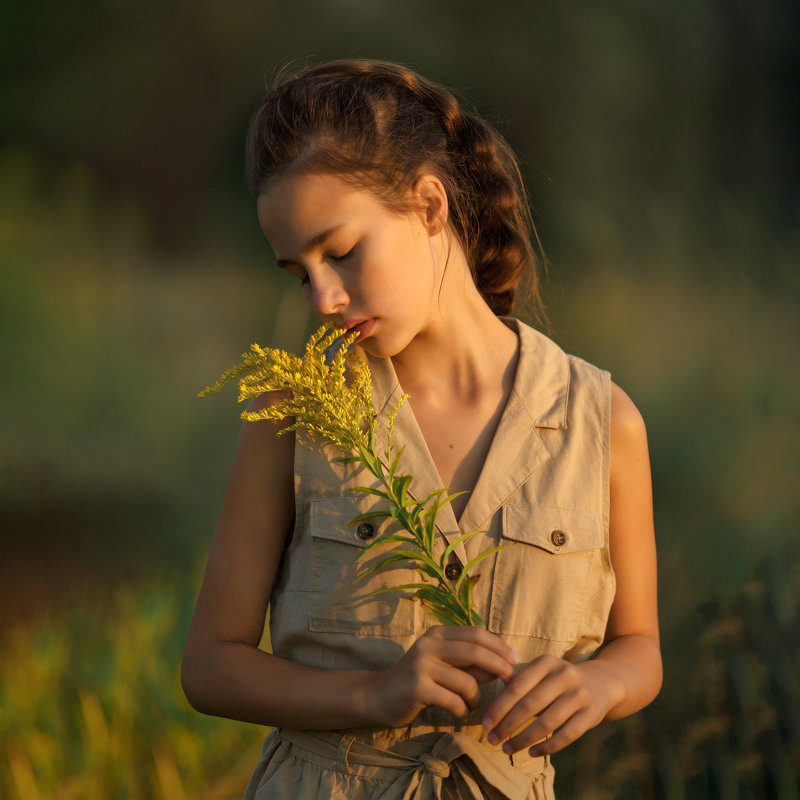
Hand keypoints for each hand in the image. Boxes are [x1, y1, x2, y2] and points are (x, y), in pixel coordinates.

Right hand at [365, 626, 518, 727]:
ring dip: (476, 698)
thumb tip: (502, 665)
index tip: (515, 660)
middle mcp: (429, 644)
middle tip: (512, 681)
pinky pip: (454, 701)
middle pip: (475, 651)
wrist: (379, 696)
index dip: (499, 646)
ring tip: (471, 705)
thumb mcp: (442, 665)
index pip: (475, 633)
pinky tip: (459, 713)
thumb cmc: (417, 680)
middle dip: (499, 666)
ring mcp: (422, 665)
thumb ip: (469, 663)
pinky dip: (463, 710)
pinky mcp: (418, 687)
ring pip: (467, 682)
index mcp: (437, 634)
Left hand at [481, 655, 624, 756]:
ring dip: (524, 739)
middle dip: (508, 725)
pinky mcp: (591, 715)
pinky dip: (547, 747)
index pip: (517, 686)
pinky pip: (566, 736)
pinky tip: (531, 752)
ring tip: (507, 749)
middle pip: (530, 705)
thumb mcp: (541, 672)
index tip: (485, 723)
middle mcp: (564, 675)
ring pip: (547, 723)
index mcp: (547, 662)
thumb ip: (518, 681)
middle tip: (491, 739)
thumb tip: (488, 694)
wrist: (601, 683)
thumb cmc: (558, 680)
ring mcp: (580, 695)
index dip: (499, 706)